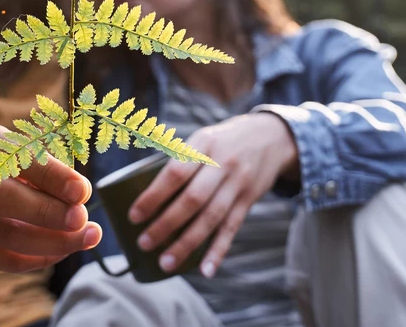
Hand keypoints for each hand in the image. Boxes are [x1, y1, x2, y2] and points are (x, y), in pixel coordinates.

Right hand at [0, 123, 102, 272]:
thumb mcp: (31, 154)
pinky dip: (34, 260)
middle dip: (48, 212)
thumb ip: (54, 171)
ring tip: (82, 239)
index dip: (50, 175)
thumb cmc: (14, 167)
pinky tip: (58, 252)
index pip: (15, 154)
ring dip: (51, 242)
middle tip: (82, 220)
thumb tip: (79, 196)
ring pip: (5, 235)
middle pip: (2, 197)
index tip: (81, 191)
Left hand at [128, 112, 297, 277]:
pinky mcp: (249, 201)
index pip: (175, 172)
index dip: (153, 196)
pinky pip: (232, 228)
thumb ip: (179, 160)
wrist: (271, 136)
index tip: (134, 216)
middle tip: (144, 243)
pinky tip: (205, 269)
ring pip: (211, 218)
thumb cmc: (223, 141)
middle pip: (193, 199)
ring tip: (165, 262)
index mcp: (203, 144)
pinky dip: (218, 251)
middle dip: (166, 224)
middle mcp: (222, 164)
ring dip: (187, 244)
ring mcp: (238, 184)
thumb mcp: (202, 138)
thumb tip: (142, 189)